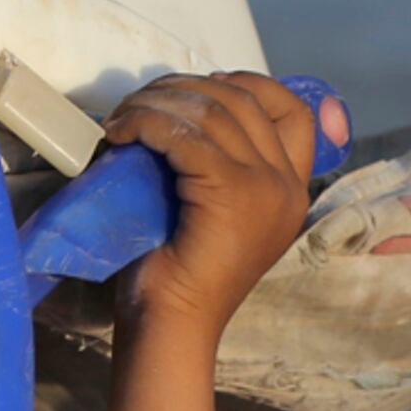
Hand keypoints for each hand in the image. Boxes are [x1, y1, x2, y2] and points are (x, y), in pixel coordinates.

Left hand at [101, 72, 322, 341]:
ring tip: (121, 119)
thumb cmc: (176, 274)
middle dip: (183, 89)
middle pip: (243, 99)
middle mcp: (288, 185)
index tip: (196, 88)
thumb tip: (180, 112)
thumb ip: (215, 167)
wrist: (172, 326)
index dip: (244, 84)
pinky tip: (119, 134)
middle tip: (137, 103)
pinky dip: (147, 123)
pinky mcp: (233, 194)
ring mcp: (266, 188)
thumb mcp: (209, 210)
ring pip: (212, 110)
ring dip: (156, 102)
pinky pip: (187, 134)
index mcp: (291, 188)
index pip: (291, 109)